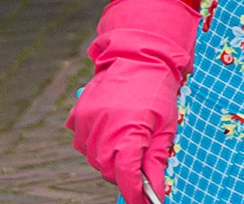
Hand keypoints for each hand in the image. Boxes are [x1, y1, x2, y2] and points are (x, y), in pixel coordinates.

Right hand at [68, 0, 197, 203]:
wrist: (139, 55)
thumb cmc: (158, 89)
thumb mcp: (166, 124)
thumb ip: (157, 158)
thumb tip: (155, 188)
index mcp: (128, 132)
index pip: (127, 175)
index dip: (134, 192)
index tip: (142, 202)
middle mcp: (102, 130)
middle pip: (108, 169)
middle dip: (123, 175)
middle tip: (139, 173)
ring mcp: (86, 123)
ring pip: (94, 158)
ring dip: (109, 158)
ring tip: (127, 143)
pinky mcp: (77, 116)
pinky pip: (84, 143)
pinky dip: (96, 145)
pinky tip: (112, 132)